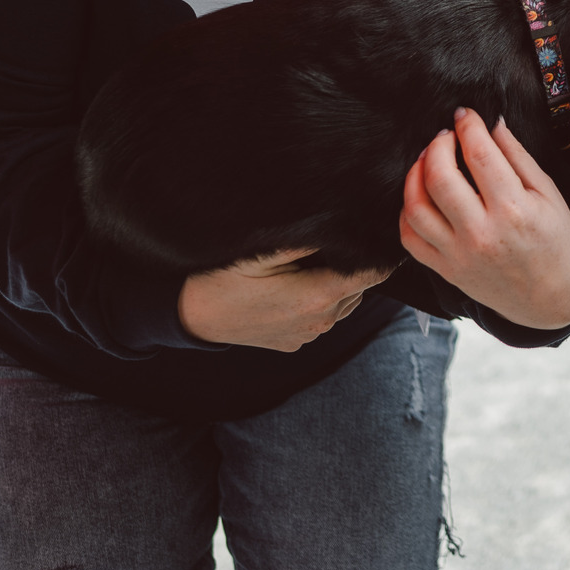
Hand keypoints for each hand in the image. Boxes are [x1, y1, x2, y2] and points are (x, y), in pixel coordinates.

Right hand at [178, 249, 389, 350]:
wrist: (191, 317)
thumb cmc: (222, 280)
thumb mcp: (262, 252)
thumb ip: (309, 241)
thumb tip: (346, 226)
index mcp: (317, 298)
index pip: (374, 273)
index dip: (378, 251)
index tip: (375, 232)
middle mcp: (320, 322)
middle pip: (360, 285)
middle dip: (351, 263)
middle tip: (326, 245)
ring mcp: (309, 336)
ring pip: (344, 301)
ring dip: (334, 283)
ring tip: (304, 265)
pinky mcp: (297, 342)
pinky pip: (323, 316)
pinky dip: (317, 300)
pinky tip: (291, 286)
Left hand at [399, 108, 569, 328]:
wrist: (553, 302)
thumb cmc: (559, 245)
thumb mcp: (550, 196)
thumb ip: (518, 158)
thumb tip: (493, 125)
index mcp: (514, 210)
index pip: (479, 154)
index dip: (468, 125)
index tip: (465, 114)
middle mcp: (481, 233)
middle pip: (439, 176)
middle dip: (438, 144)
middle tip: (446, 136)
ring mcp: (459, 255)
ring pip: (416, 207)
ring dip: (415, 174)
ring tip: (428, 161)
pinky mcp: (446, 271)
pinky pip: (410, 238)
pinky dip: (408, 211)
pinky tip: (420, 196)